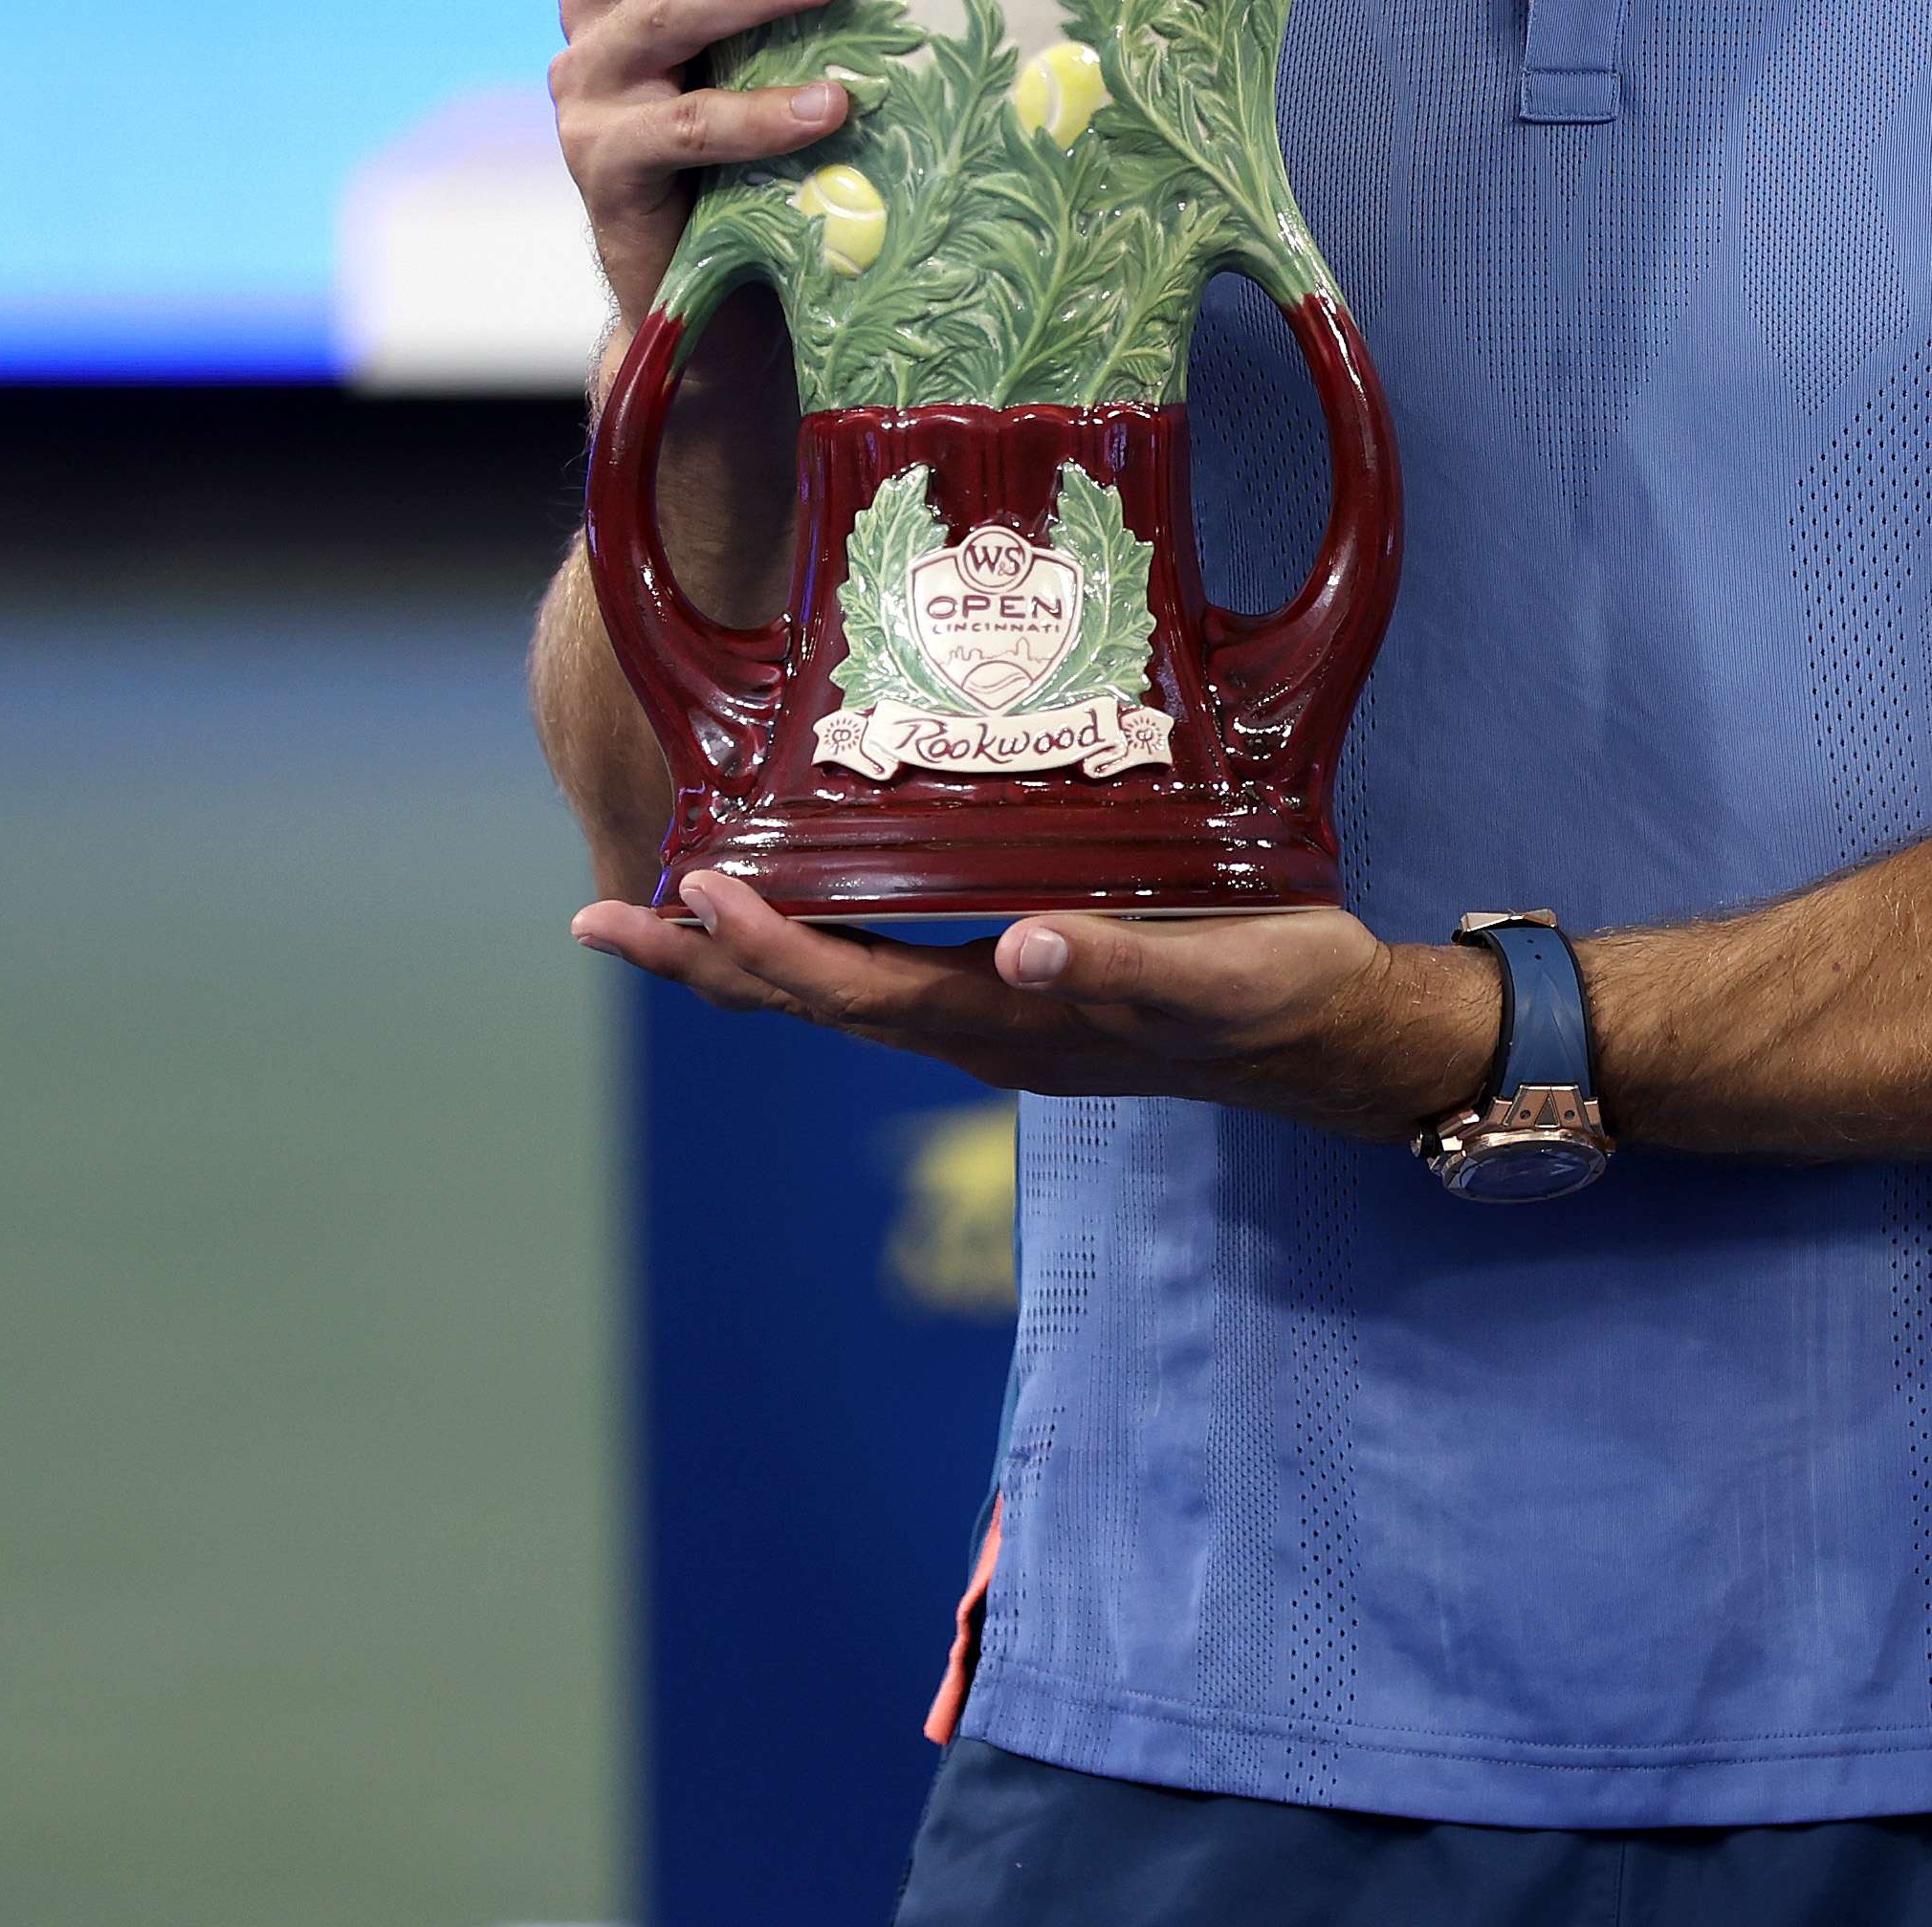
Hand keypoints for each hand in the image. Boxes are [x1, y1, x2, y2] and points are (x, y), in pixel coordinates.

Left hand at [573, 879, 1504, 1144]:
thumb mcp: (1212, 972)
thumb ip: (1119, 965)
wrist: (1336, 1037)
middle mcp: (978, 1028)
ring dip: (742, 957)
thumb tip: (1020, 952)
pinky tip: (800, 897)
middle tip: (595, 921)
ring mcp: (992, 1017)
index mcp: (1007, 1023)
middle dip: (703, 965)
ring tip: (659, 908)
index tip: (692, 895)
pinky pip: (883, 970)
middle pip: (809, 1003)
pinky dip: (814, 941)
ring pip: (837, 991)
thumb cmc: (1281, 992)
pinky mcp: (1017, 992)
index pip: (853, 990)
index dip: (766, 948)